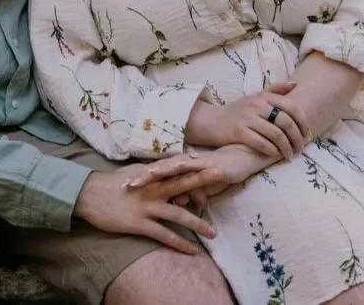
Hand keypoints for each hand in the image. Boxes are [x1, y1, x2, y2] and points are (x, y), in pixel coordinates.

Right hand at [73, 159, 216, 253]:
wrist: (88, 195)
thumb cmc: (111, 184)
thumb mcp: (132, 172)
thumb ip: (150, 173)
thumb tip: (164, 171)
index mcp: (150, 175)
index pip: (176, 168)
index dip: (194, 166)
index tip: (211, 162)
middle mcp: (152, 188)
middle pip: (183, 184)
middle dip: (204, 180)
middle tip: (224, 176)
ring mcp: (146, 206)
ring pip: (178, 214)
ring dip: (198, 224)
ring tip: (213, 233)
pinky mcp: (139, 223)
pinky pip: (164, 235)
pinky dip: (179, 243)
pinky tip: (191, 250)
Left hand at [128, 144, 272, 198]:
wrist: (240, 160)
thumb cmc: (219, 173)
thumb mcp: (201, 188)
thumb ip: (188, 194)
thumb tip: (176, 204)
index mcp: (178, 167)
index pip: (155, 174)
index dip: (139, 179)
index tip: (122, 186)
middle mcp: (182, 162)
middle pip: (157, 170)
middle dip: (140, 176)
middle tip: (123, 184)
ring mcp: (193, 162)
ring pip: (169, 167)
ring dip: (155, 172)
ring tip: (140, 179)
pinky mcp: (205, 164)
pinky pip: (190, 166)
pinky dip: (178, 168)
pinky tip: (168, 171)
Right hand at [204, 82, 310, 158]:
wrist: (212, 121)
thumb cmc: (238, 111)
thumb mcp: (256, 97)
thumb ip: (275, 90)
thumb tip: (295, 84)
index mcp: (263, 97)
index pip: (291, 108)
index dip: (303, 123)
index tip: (308, 135)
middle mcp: (256, 106)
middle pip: (286, 122)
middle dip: (297, 138)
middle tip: (300, 148)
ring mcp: (247, 119)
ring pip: (276, 134)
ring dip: (286, 148)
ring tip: (290, 154)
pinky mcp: (239, 132)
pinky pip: (261, 143)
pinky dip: (272, 150)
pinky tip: (275, 154)